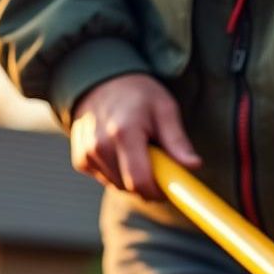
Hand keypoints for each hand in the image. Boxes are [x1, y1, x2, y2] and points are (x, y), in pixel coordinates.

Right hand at [70, 74, 200, 199]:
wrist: (100, 82)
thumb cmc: (138, 95)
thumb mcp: (164, 109)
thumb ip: (177, 140)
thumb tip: (194, 165)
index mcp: (123, 132)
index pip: (140, 182)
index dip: (158, 191)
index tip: (169, 186)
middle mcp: (99, 145)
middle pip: (130, 188)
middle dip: (148, 183)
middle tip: (157, 160)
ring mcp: (86, 154)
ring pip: (118, 186)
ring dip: (132, 177)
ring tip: (137, 149)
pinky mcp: (80, 161)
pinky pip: (105, 180)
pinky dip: (117, 172)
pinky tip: (119, 151)